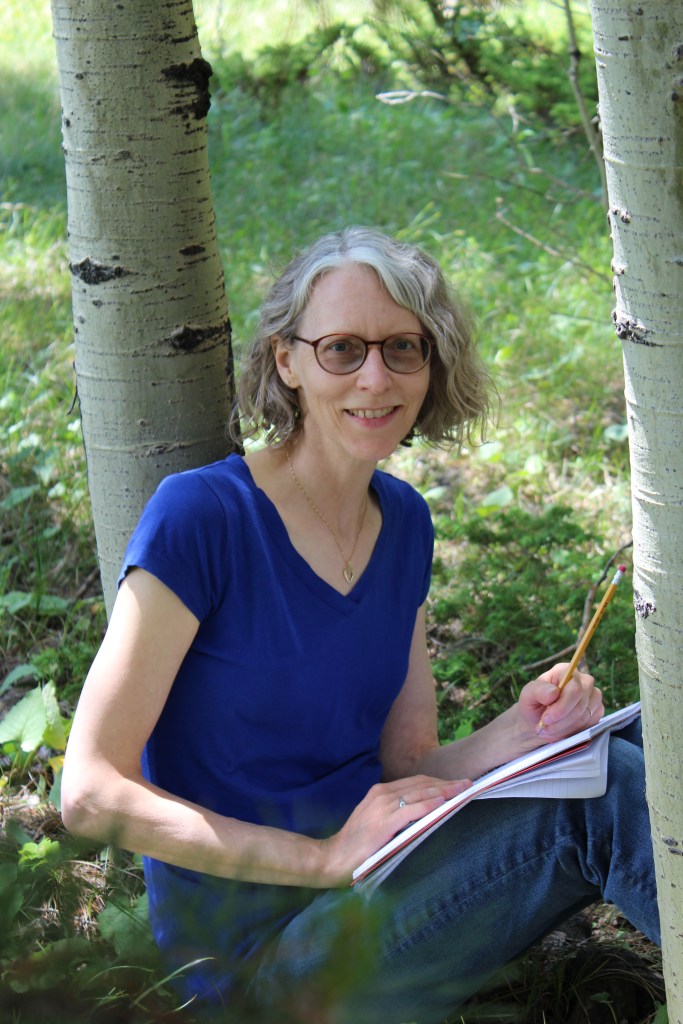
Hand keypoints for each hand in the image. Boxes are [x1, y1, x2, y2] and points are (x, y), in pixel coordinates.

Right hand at [321, 775, 470, 886]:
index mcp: (380, 792)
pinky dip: (428, 805)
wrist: (332, 858)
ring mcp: (382, 807)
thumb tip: (423, 813)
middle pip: (421, 784)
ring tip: (462, 790)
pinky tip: (443, 803)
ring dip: (444, 791)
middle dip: (446, 784)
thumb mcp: (376, 821)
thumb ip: (396, 814)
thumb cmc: (356, 845)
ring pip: (419, 794)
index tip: (456, 783)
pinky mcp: (384, 822)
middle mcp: (382, 794)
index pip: (415, 783)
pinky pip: (411, 810)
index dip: (437, 782)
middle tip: (467, 784)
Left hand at [517, 663, 603, 742]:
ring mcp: (593, 695)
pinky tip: (560, 730)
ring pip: (585, 716)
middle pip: (581, 703)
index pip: (575, 688)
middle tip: (545, 727)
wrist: (539, 722)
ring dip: (565, 727)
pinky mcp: (596, 711)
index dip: (562, 706)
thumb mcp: (527, 696)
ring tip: (548, 730)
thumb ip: (538, 691)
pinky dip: (573, 731)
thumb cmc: (533, 705)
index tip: (546, 718)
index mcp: (565, 671)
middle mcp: (583, 681)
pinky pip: (590, 724)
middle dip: (562, 720)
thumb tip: (554, 692)